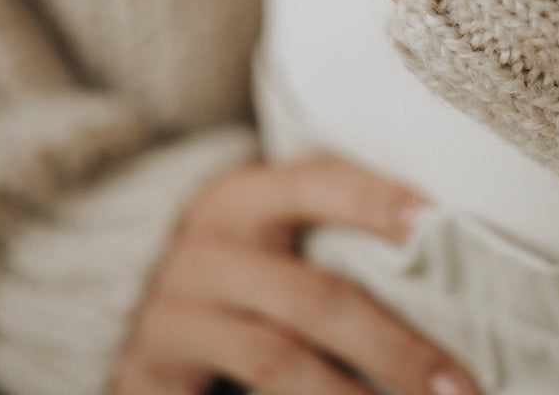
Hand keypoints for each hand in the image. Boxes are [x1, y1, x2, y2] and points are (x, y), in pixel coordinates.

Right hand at [113, 157, 478, 394]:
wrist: (98, 281)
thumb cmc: (221, 254)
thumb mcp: (255, 224)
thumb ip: (320, 232)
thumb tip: (433, 257)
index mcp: (241, 199)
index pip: (316, 183)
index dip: (374, 199)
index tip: (435, 222)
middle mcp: (208, 252)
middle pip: (313, 296)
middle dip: (392, 345)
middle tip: (459, 386)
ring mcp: (176, 315)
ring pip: (279, 361)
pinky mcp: (150, 373)